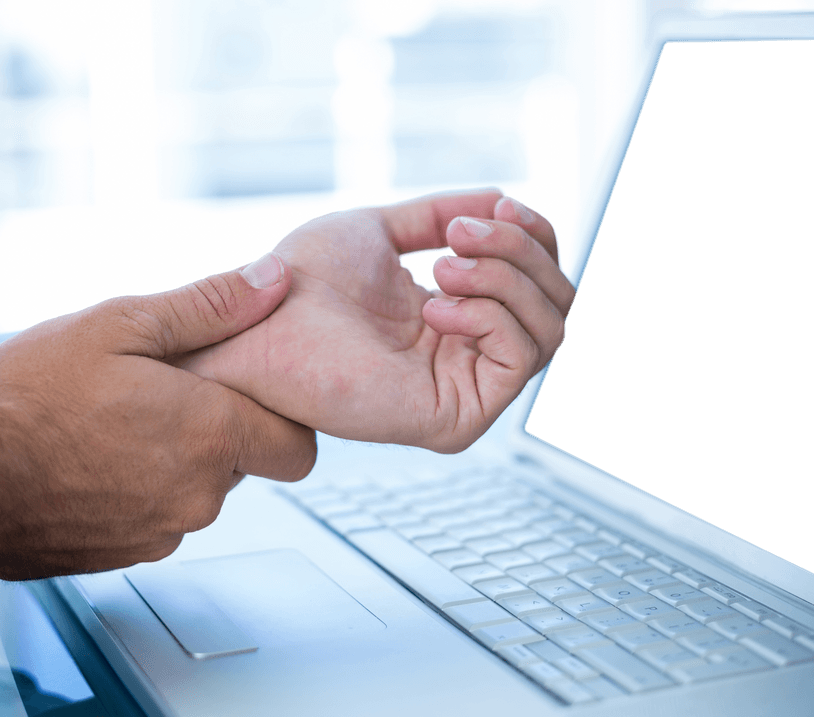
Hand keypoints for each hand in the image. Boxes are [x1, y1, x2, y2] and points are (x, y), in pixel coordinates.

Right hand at [0, 255, 316, 579]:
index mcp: (212, 433)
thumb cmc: (30, 400)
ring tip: (118, 422)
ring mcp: (164, 532)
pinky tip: (97, 461)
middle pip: (245, 462)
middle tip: (161, 392)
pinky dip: (142, 491)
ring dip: (176, 459)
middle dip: (217, 428)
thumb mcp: (120, 326)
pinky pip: (160, 517)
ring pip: (200, 490)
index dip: (280, 415)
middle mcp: (200, 494)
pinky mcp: (129, 554)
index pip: (299, 446)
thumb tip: (275, 280)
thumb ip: (209, 306)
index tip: (244, 390)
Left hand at [179, 189, 574, 452]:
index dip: (533, 233)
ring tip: (442, 266)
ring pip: (549, 329)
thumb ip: (441, 214)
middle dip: (520, 250)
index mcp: (453, 316)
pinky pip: (520, 360)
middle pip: (557, 299)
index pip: (538, 279)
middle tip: (458, 235)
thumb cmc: (298, 283)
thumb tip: (501, 199)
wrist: (256, 323)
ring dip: (506, 279)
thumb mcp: (379, 230)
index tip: (498, 204)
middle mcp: (467, 355)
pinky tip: (434, 308)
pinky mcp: (457, 420)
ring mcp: (464, 389)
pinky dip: (490, 317)